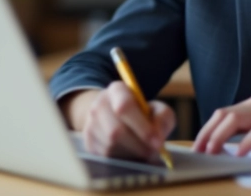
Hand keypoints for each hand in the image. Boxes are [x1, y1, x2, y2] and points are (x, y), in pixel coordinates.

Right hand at [60, 83, 175, 162]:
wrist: (115, 117)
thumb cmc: (141, 113)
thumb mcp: (157, 108)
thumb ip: (163, 118)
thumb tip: (157, 136)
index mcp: (117, 90)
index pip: (124, 106)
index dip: (142, 127)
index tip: (157, 141)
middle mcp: (99, 105)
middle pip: (116, 131)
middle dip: (138, 145)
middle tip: (153, 152)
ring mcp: (90, 124)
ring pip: (110, 146)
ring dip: (131, 154)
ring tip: (143, 152)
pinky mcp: (87, 142)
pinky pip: (105, 157)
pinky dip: (122, 159)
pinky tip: (131, 154)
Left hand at [193, 93, 250, 155]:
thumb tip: (233, 144)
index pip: (225, 112)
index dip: (207, 129)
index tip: (198, 146)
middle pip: (225, 114)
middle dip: (206, 134)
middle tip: (197, 152)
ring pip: (236, 120)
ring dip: (218, 138)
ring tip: (210, 153)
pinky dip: (245, 143)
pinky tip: (238, 154)